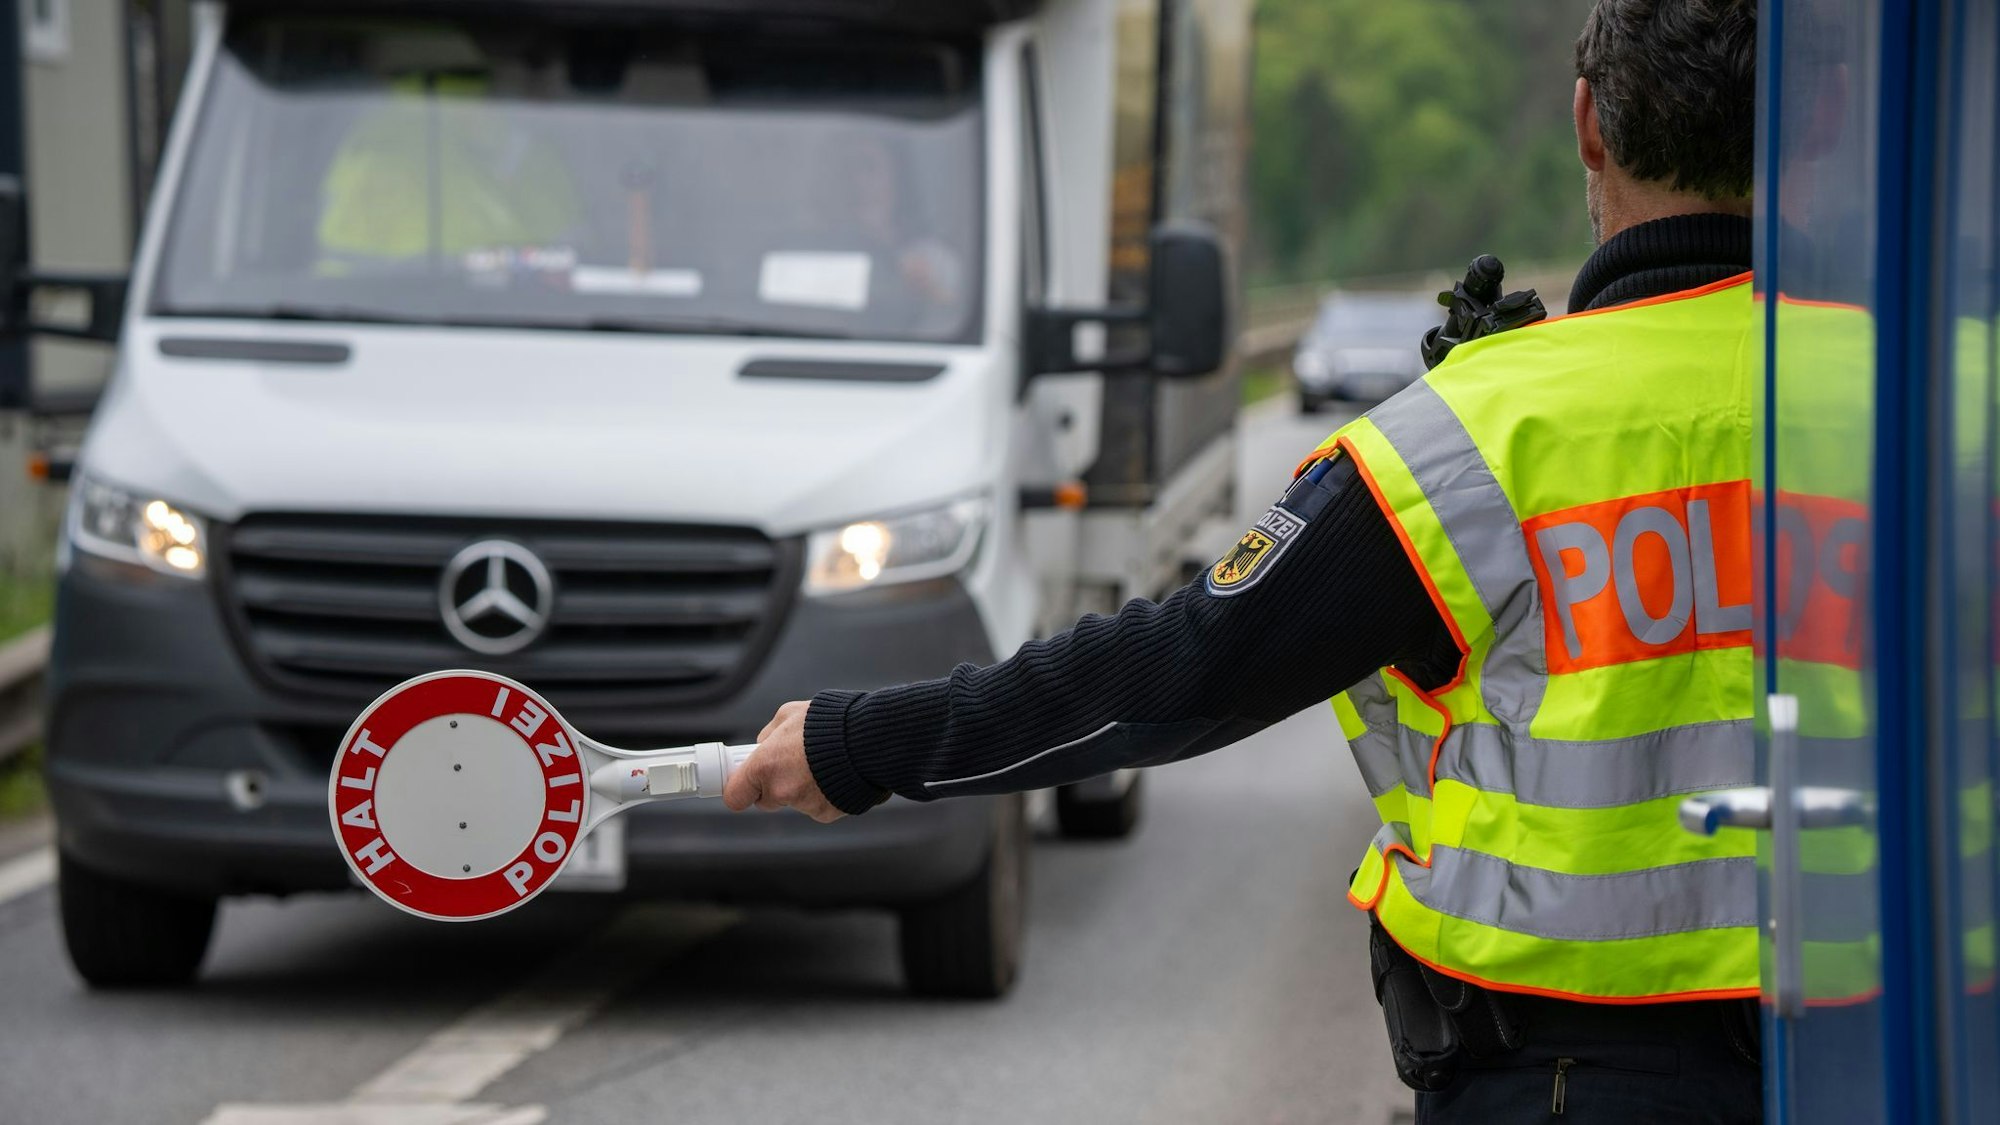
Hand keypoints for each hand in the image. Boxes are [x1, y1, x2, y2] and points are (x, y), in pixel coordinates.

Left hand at [722, 700, 845, 822]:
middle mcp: (781, 791)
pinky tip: (836, 775)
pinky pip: (818, 806)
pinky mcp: (826, 814)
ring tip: (823, 763)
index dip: (740, 789)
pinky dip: (824, 794)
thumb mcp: (790, 715)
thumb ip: (770, 733)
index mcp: (764, 767)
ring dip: (803, 787)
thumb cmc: (830, 724)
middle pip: (766, 800)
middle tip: (793, 765)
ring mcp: (804, 805)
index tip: (744, 783)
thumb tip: (763, 743)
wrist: (868, 740)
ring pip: (795, 801)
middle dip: (775, 786)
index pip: (734, 796)